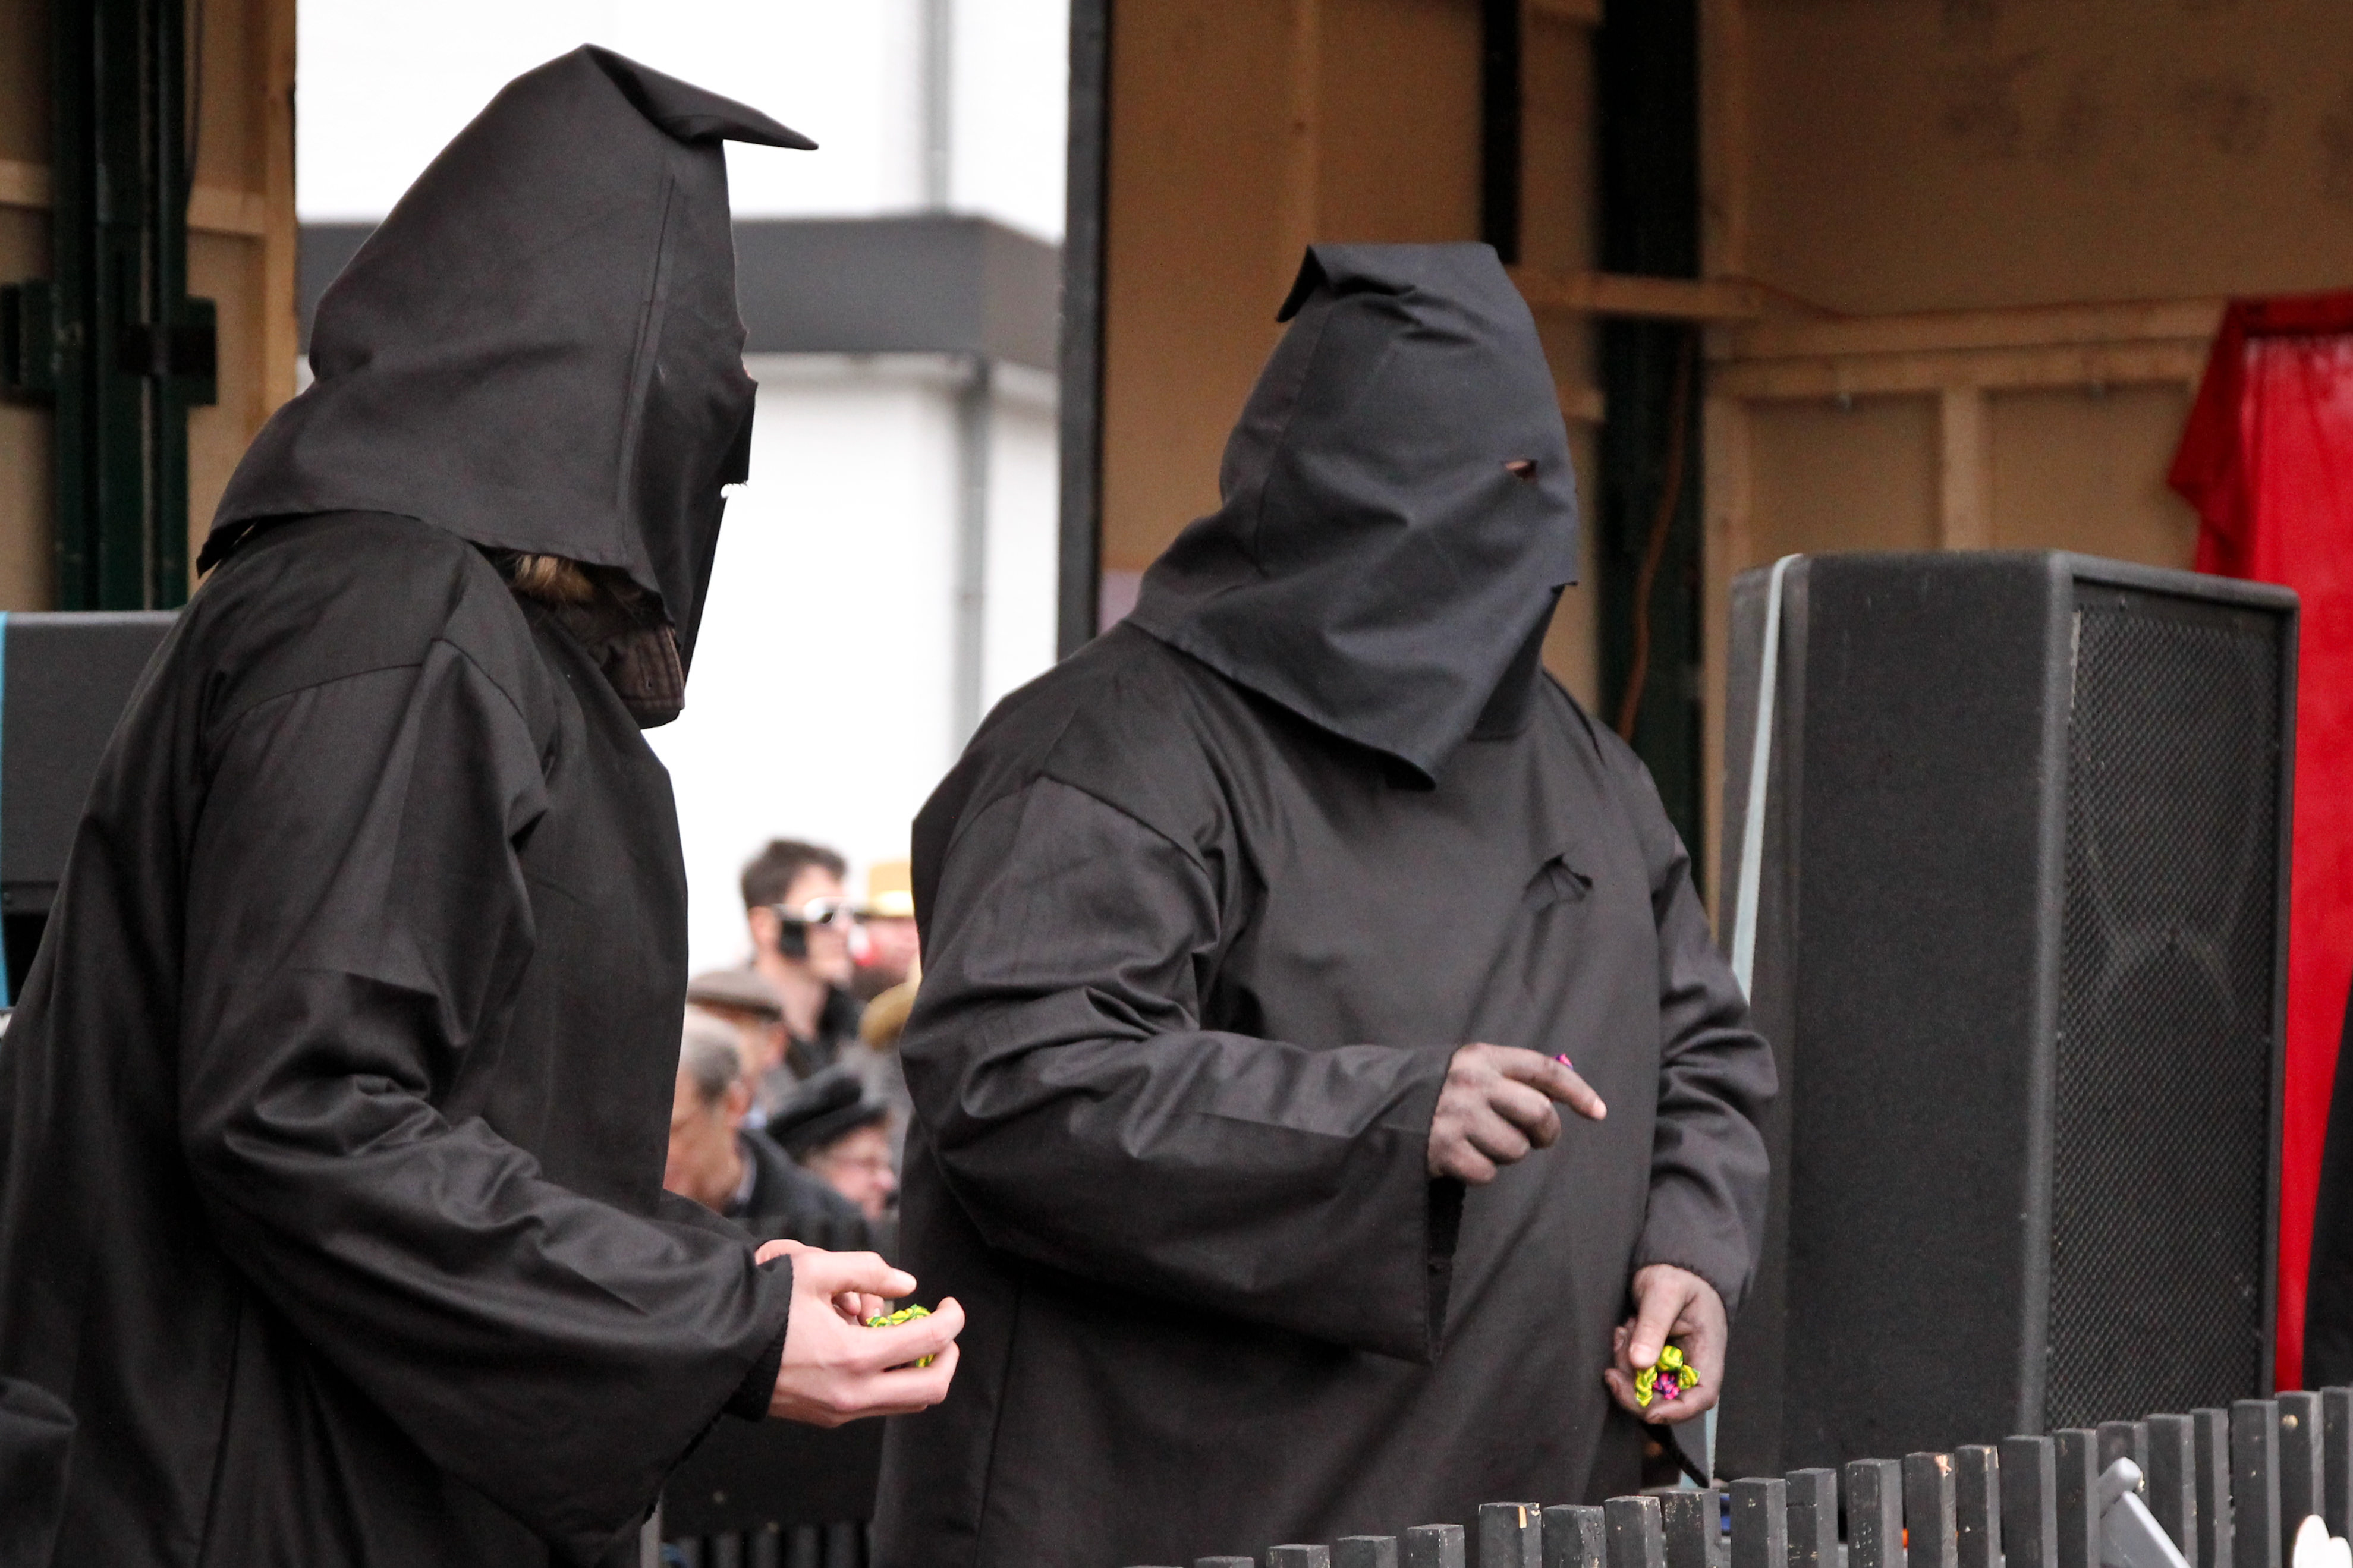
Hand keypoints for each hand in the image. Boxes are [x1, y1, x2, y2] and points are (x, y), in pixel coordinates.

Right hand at [753, 1241, 962, 1425]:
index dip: (952, 1318)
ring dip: (919, 1369)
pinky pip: (879, 1405)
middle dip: (948, 1355)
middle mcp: (853, 1394)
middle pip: (932, 1388)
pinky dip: (891, 1379)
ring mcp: (841, 1411)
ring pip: (908, 1401)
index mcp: (855, 1357)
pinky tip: (872, 1349)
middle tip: (942, 1329)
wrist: (720, 1350)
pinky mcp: (828, 1418)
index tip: (951, 1304)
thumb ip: (868, 1270)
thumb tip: (908, 1286)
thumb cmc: (765, 1305)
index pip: (931, 1341)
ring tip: (904, 1335)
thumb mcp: (813, 1268)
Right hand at [1426, 1044, 1605, 1183]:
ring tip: (1481, 1143)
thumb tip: (1560, 1099)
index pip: (1543, 1069)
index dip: (1577, 1091)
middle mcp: (1472, 1083)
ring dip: (1506, 1154)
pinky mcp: (1442, 1148)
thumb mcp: (1467, 1069)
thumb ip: (1507, 1077)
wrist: (1373, 1108)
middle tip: (1535, 1139)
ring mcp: (1456, 1116)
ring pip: (1515, 1148)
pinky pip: (1486, 1172)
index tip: (1598, 1112)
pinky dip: (1479, 1172)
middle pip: (1538, 1112)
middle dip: (1546, 1132)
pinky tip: (1460, 1157)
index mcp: (1481, 1057)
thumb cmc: (1432, 1091)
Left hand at [1602, 1264, 1724, 1423]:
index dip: (1678, 1411)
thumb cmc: (1677, 1276)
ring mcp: (1672, 1366)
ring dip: (1626, 1369)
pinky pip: (1636, 1374)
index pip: (1702, 1395)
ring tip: (1623, 1331)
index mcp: (1708, 1352)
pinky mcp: (1655, 1362)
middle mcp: (1692, 1366)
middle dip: (1635, 1388)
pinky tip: (1622, 1334)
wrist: (1669, 1267)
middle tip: (1615, 1366)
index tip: (1649, 1412)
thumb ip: (1653, 1326)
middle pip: (1667, 1400)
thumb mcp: (1664, 1292)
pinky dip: (1623, 1360)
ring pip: (1646, 1389)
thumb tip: (1640, 1363)